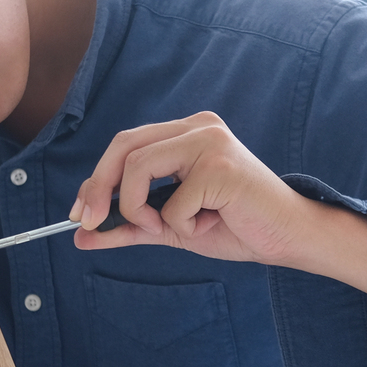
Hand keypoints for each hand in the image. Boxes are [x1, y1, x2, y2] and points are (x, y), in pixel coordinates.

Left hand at [68, 112, 313, 265]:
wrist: (286, 239)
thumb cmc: (234, 227)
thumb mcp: (170, 228)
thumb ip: (129, 227)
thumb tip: (81, 235)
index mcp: (185, 133)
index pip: (125, 144)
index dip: (95, 179)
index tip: (79, 215)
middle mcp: (197, 126)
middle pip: (124, 147)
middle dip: (98, 188)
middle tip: (89, 223)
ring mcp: (210, 142)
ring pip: (139, 169)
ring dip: (143, 212)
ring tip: (175, 228)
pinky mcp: (220, 166)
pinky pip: (173, 204)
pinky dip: (183, 227)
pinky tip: (212, 224)